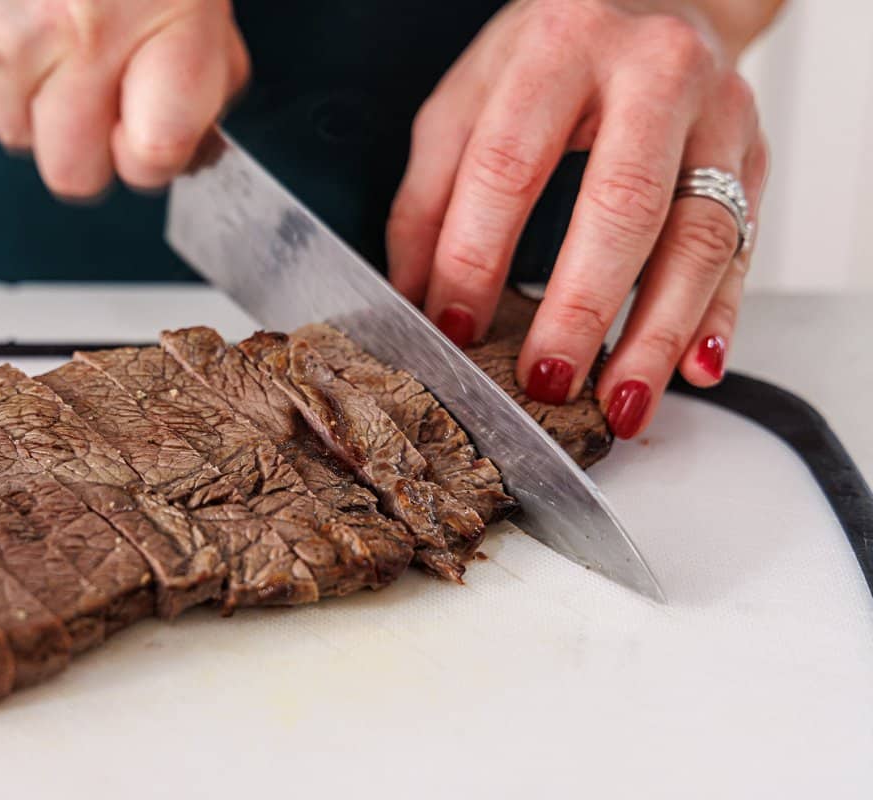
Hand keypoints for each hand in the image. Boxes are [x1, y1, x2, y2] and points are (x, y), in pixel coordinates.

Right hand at [0, 0, 248, 195]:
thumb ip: (204, 76)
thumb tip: (186, 143)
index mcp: (154, 27)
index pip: (149, 162)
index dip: (152, 155)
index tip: (151, 131)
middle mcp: (69, 36)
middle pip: (72, 173)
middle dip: (90, 146)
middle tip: (101, 88)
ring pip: (13, 132)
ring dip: (36, 98)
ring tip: (55, 29)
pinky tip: (13, 10)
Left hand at [387, 0, 768, 438]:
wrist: (654, 0)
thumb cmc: (552, 56)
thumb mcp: (468, 101)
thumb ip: (430, 195)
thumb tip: (411, 296)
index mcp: (561, 48)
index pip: (511, 165)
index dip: (476, 255)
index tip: (455, 327)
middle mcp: (653, 72)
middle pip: (621, 205)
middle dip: (580, 307)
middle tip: (545, 381)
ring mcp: (717, 114)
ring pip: (698, 235)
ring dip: (658, 334)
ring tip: (620, 402)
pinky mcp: (753, 155)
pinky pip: (744, 246)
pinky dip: (720, 315)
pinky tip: (697, 366)